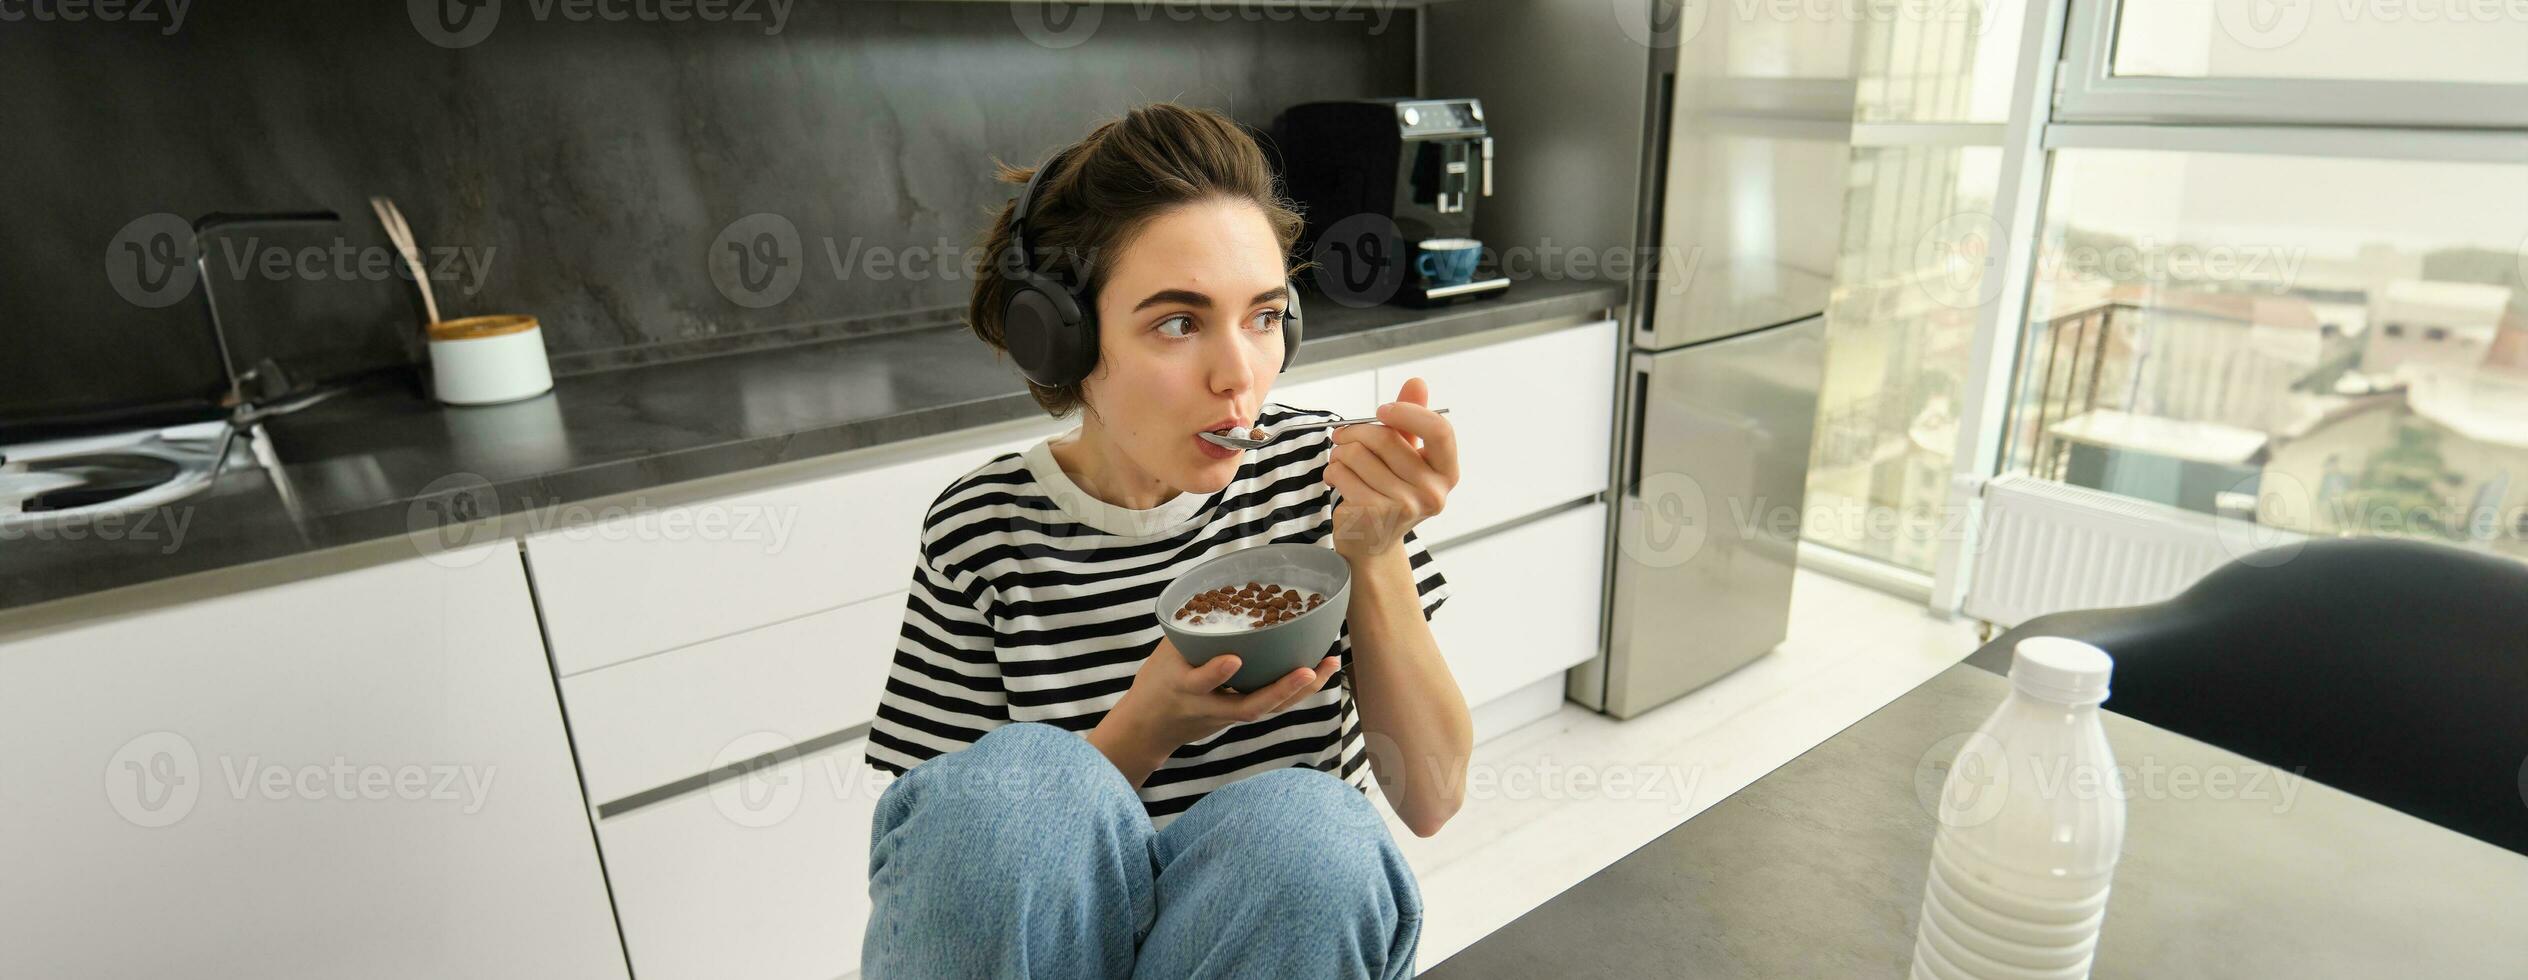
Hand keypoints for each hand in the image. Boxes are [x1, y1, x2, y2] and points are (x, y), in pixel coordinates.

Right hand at [1087, 637, 1339, 785]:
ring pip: (1268, 709)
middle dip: (1281, 689)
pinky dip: (1296, 689)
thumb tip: (1221, 593)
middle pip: (1249, 707)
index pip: (1199, 683)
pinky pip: (1271, 705)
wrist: (1150, 728)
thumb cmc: (1157, 682)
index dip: (1215, 673)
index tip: (1233, 659)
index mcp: (1183, 688)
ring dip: (1301, 690)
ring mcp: (1227, 717)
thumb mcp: (1164, 654)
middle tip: (1309, 669)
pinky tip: (1318, 670)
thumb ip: (1190, 630)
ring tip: (1328, 664)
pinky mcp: (1239, 718)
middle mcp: (1209, 707)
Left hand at [1325, 376, 1459, 560]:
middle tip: (1343, 436)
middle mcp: (1432, 492)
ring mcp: (1404, 506)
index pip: (1439, 431)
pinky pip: (1342, 473)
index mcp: (1447, 473)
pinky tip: (1338, 479)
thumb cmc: (1390, 492)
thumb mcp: (1406, 455)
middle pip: (1386, 439)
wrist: (1372, 542)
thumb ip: (1412, 419)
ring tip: (1342, 461)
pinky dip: (1333, 470)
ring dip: (1341, 452)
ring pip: (1358, 454)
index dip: (1408, 413)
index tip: (1382, 410)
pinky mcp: (1373, 514)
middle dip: (1356, 432)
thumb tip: (1417, 382)